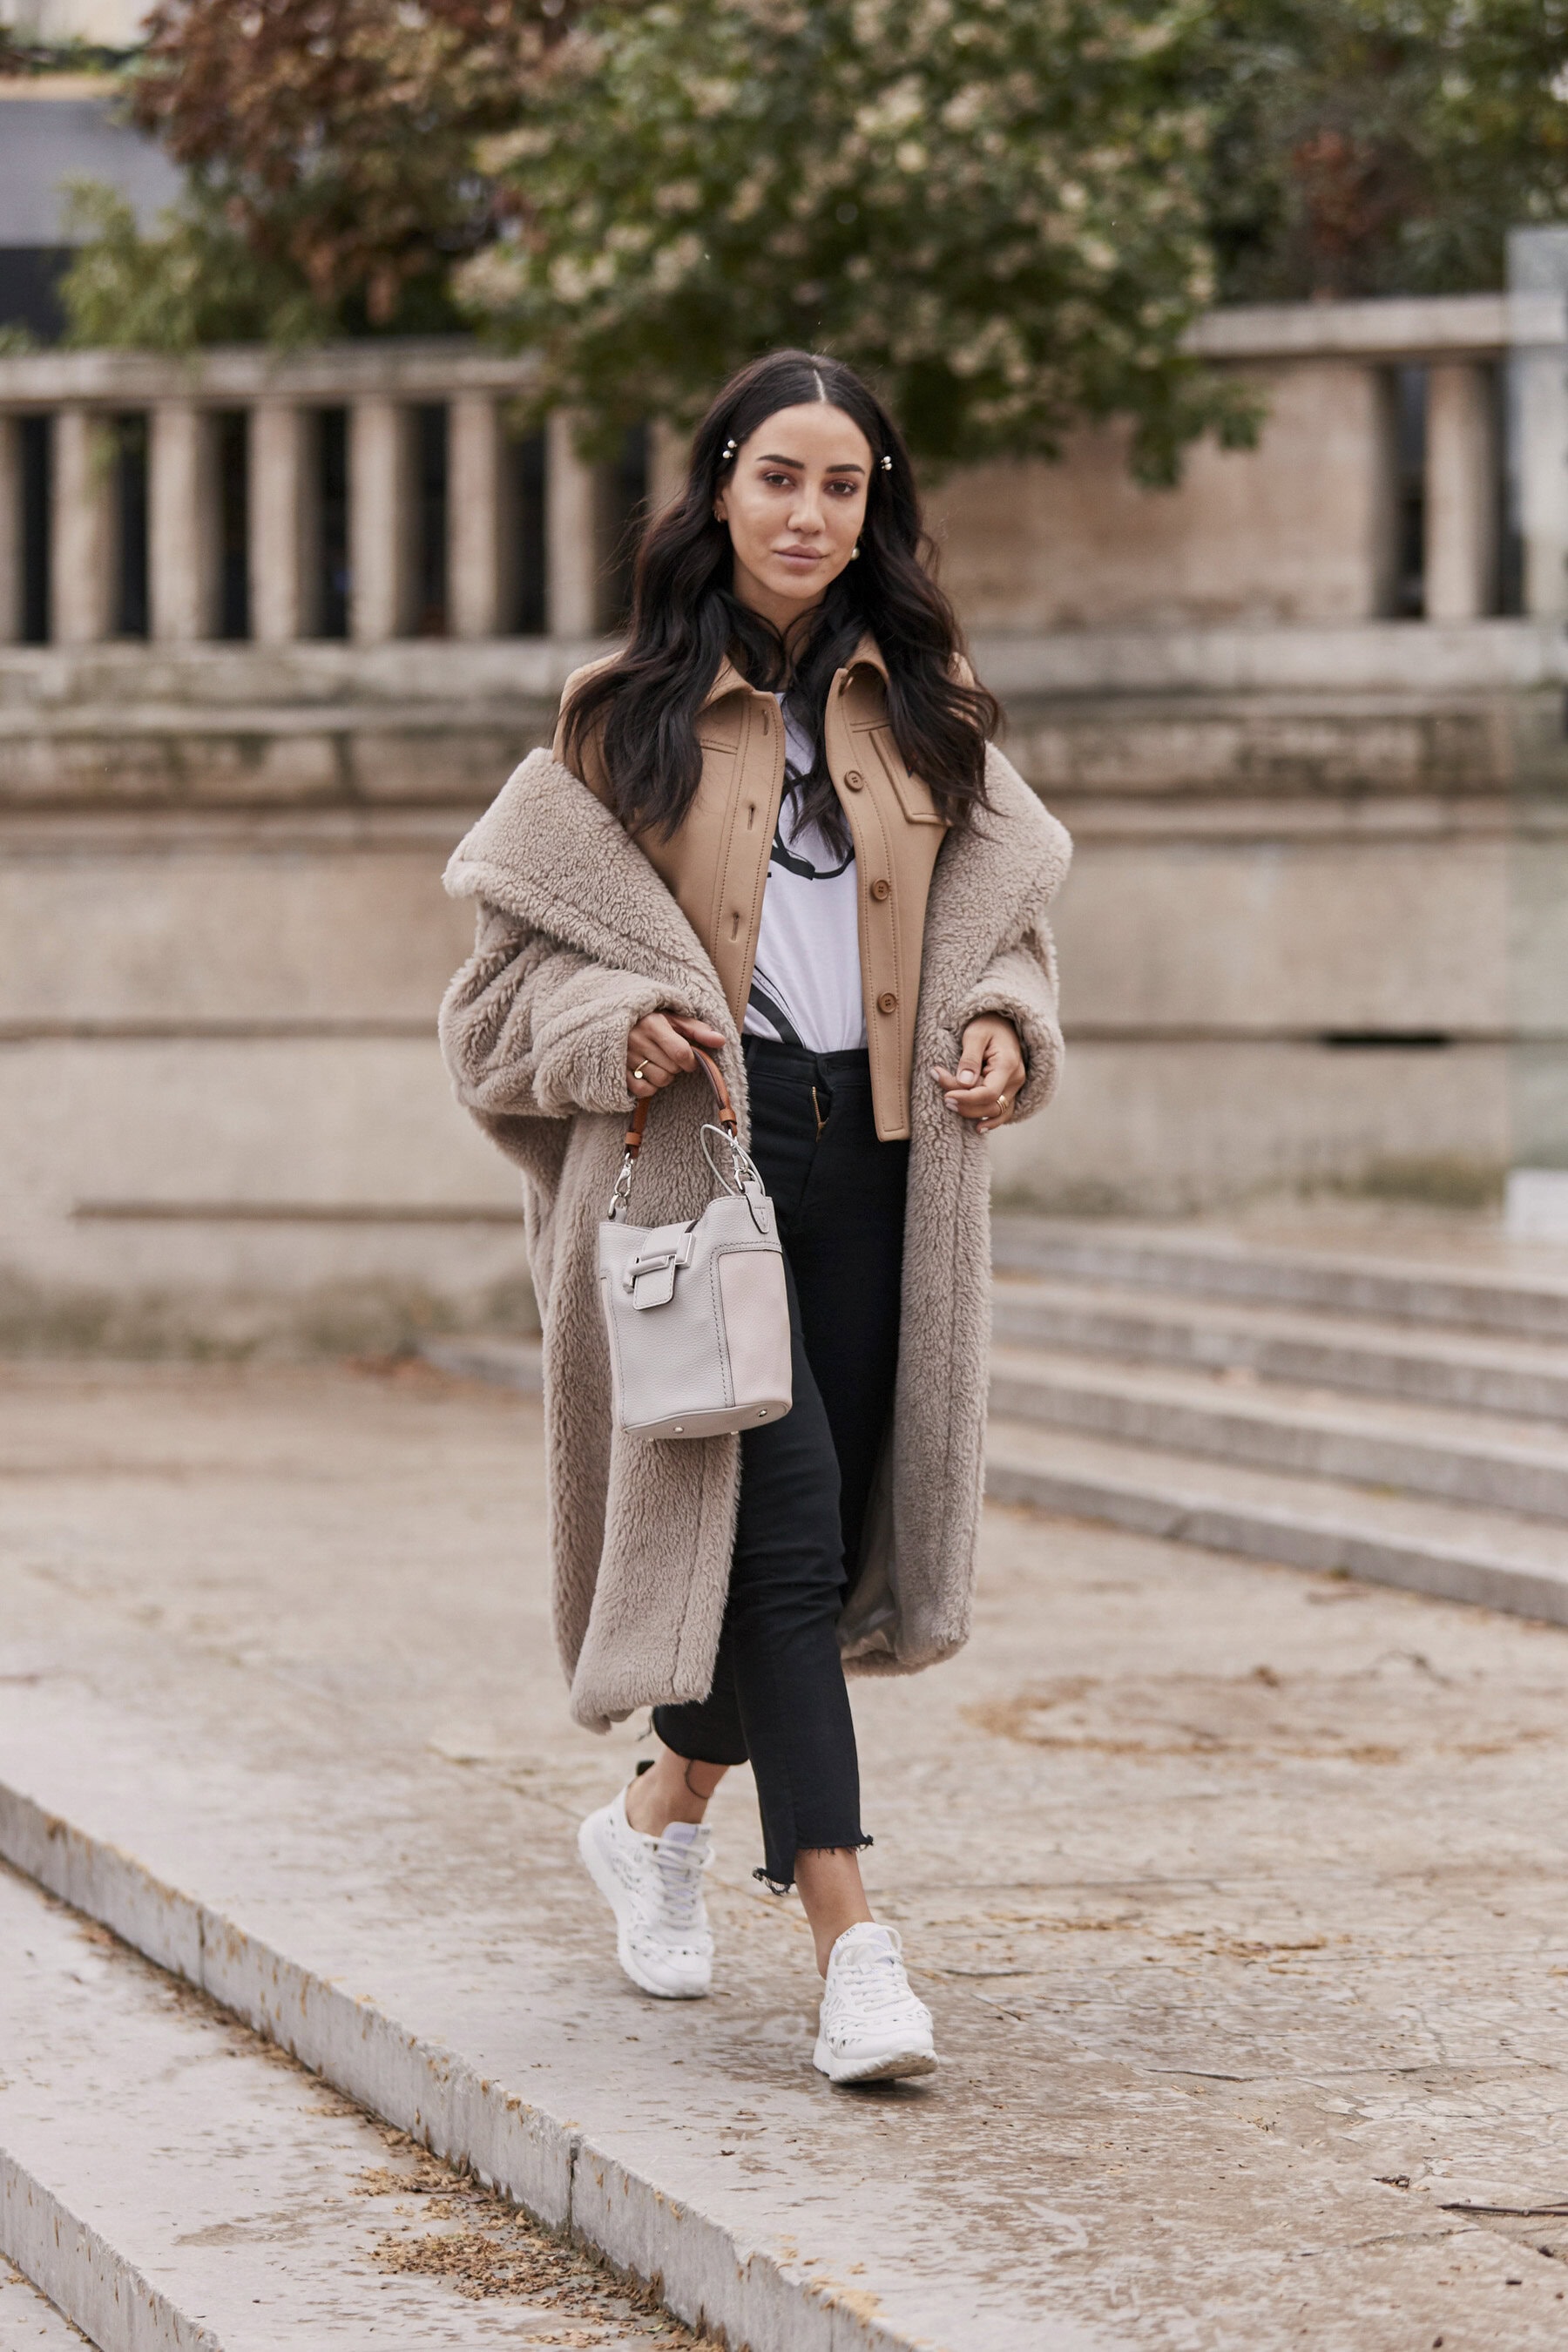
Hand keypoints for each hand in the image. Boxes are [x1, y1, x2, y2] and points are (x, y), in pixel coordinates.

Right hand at [626, 1010, 727, 1099]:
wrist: (615, 1019)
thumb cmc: (650, 1019)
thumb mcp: (674, 1019)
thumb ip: (698, 1030)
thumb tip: (721, 1041)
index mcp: (653, 1025)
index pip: (681, 1053)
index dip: (691, 1061)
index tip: (690, 1058)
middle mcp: (637, 1041)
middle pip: (672, 1069)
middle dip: (677, 1066)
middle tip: (669, 1056)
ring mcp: (626, 1057)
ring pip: (660, 1081)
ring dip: (665, 1076)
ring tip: (658, 1063)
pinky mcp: (618, 1071)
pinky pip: (643, 1090)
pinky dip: (651, 1087)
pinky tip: (649, 1074)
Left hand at [931, 1016, 1025, 1133]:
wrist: (1003, 1021)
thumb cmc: (987, 1024)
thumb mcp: (975, 1035)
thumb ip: (969, 1058)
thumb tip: (964, 1083)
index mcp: (1008, 1064)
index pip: (988, 1092)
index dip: (966, 1098)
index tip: (946, 1096)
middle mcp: (1016, 1079)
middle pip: (990, 1104)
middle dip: (964, 1104)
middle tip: (943, 1097)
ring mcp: (1015, 1087)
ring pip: (995, 1110)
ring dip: (972, 1111)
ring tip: (950, 1104)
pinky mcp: (1010, 1090)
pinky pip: (1004, 1112)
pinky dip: (991, 1122)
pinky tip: (977, 1128)